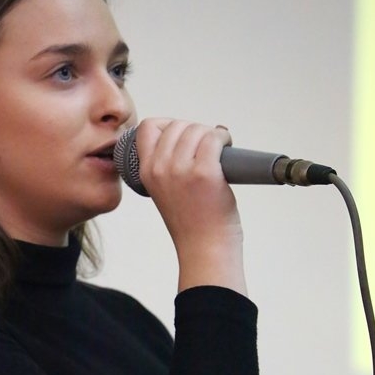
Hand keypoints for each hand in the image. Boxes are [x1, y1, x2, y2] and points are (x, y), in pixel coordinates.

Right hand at [134, 118, 245, 294]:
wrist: (205, 250)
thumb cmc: (192, 224)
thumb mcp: (166, 192)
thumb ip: (169, 166)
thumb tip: (195, 134)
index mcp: (146, 172)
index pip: (148, 127)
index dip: (168, 124)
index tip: (183, 137)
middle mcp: (160, 168)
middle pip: (177, 125)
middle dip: (195, 130)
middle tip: (207, 149)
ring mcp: (181, 170)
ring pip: (196, 129)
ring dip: (211, 135)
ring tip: (218, 151)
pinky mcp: (204, 173)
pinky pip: (214, 137)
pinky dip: (223, 137)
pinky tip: (227, 147)